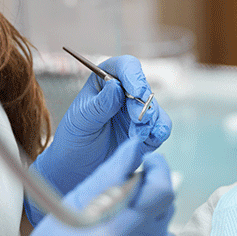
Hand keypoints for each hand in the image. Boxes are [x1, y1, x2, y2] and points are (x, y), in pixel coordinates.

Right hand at [0, 137, 176, 235]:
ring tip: (118, 226)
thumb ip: (112, 173)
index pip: (161, 190)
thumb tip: (138, 146)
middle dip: (151, 192)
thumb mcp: (75, 203)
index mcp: (113, 229)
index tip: (149, 163)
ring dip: (150, 217)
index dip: (159, 170)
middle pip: (165, 206)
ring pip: (165, 226)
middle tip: (126, 195)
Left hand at [26, 55, 171, 224]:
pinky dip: (159, 132)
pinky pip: (161, 126)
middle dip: (142, 104)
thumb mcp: (81, 120)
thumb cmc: (74, 139)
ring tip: (136, 136)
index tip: (136, 92)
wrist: (78, 167)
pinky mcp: (148, 130)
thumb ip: (99, 105)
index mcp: (105, 81)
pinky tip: (150, 139)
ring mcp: (137, 112)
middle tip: (137, 120)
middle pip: (144, 88)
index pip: (124, 67)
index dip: (133, 76)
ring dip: (150, 121)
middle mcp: (125, 93)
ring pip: (155, 108)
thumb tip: (116, 86)